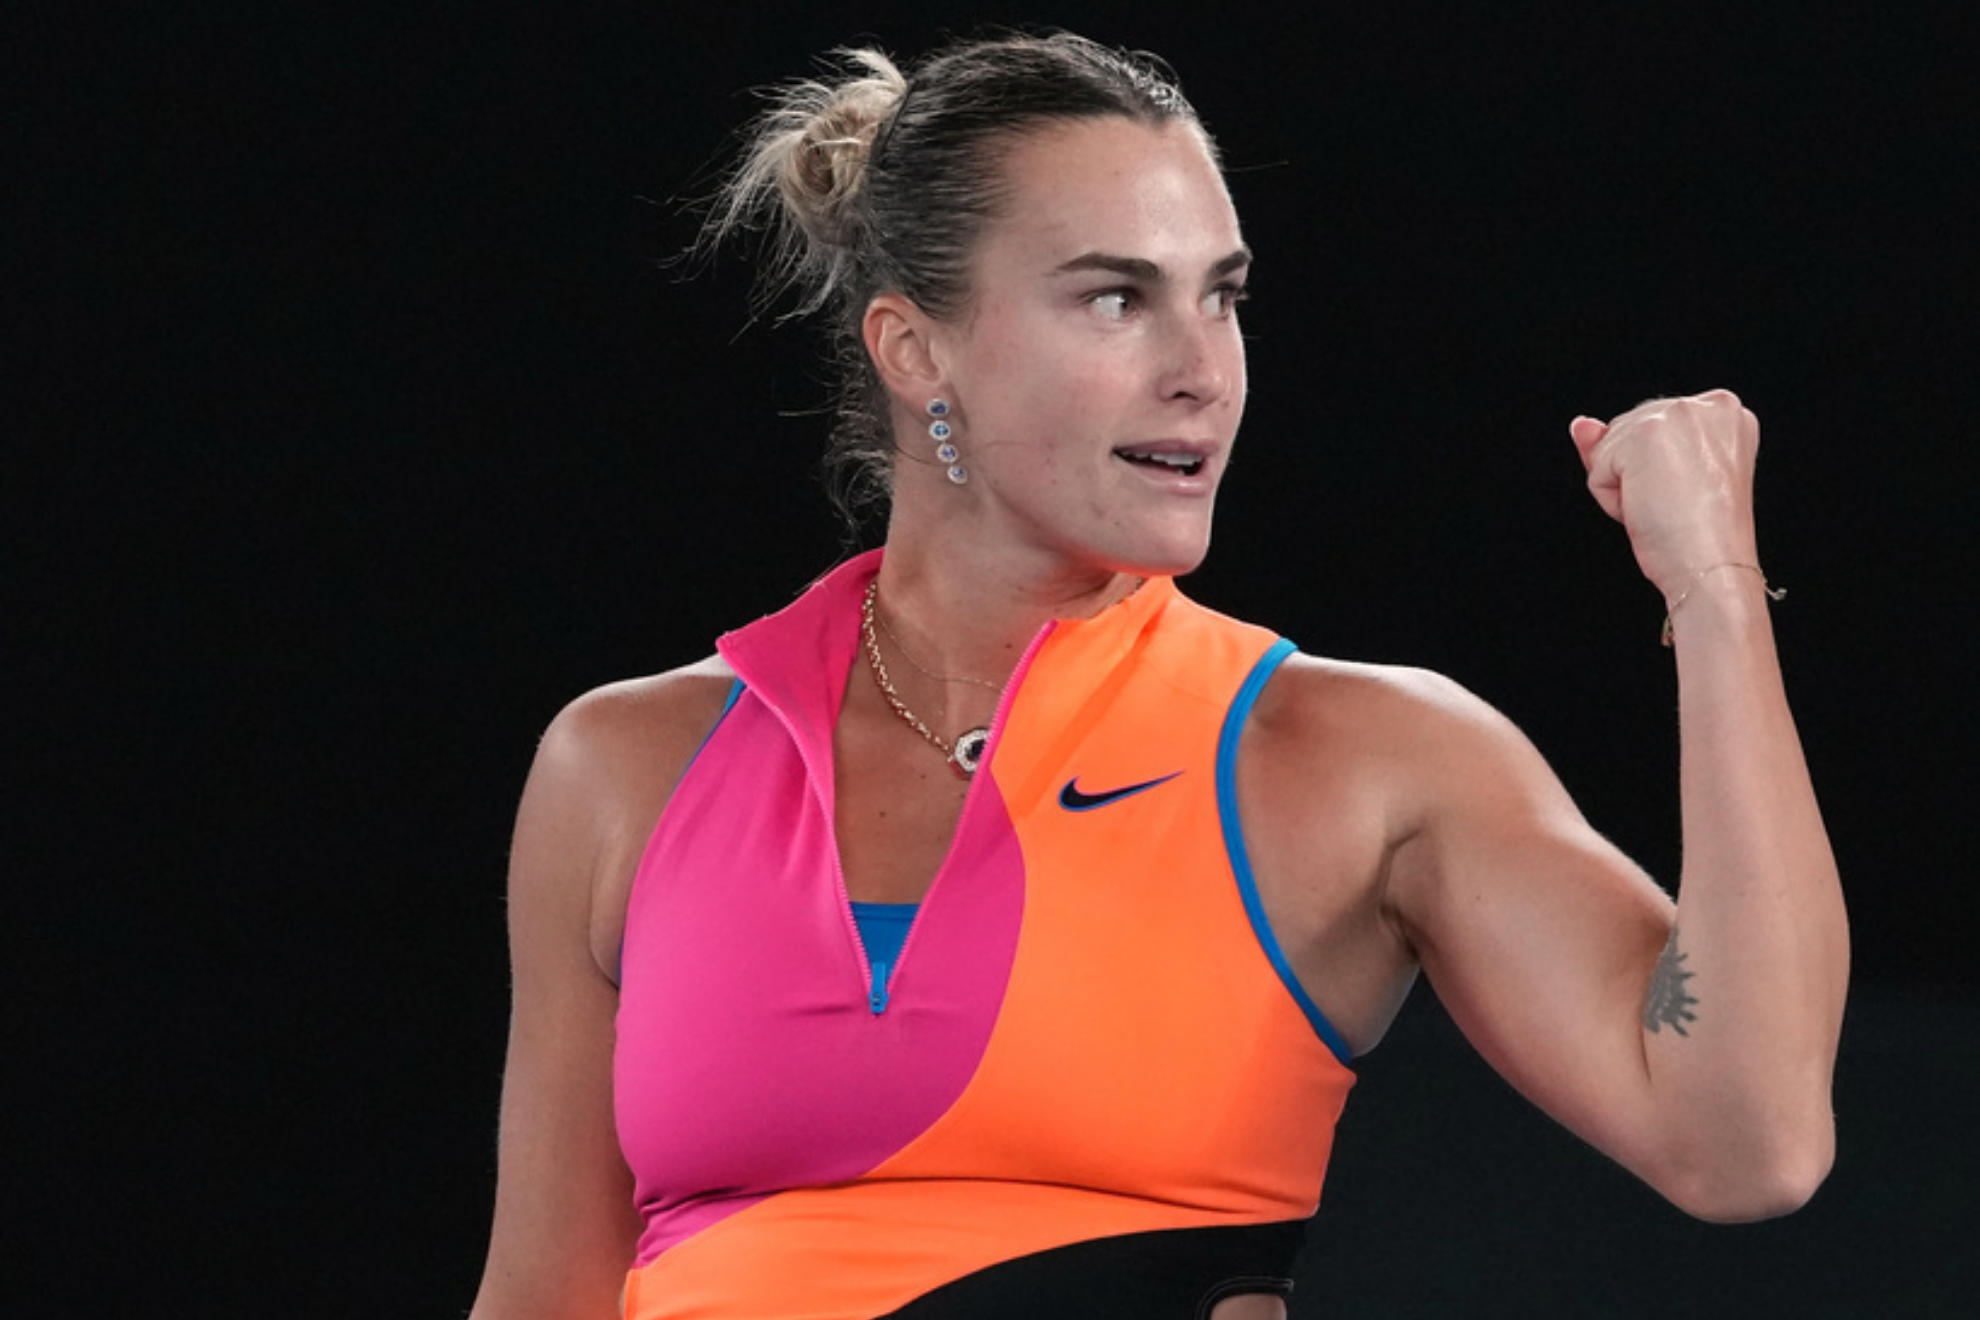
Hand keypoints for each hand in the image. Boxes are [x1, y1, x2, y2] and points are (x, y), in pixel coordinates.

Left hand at [1568, 389, 1760, 598]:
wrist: (1713, 565)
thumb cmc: (1699, 534)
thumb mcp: (1662, 479)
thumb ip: (1620, 442)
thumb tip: (1581, 425)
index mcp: (1725, 412)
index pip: (1653, 426)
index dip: (1654, 468)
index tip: (1688, 492)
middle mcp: (1708, 404)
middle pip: (1627, 431)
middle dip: (1636, 473)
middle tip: (1674, 503)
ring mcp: (1677, 414)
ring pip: (1609, 448)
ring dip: (1624, 486)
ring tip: (1664, 507)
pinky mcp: (1646, 433)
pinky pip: (1598, 470)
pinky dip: (1611, 499)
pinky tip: (1648, 510)